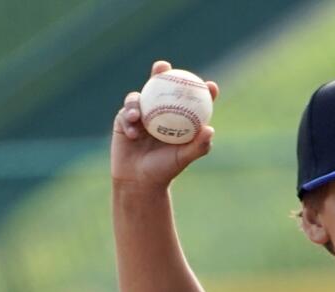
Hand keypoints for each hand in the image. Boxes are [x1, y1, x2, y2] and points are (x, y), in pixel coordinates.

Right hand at [111, 60, 217, 187]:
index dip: (200, 89)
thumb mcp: (182, 158)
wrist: (138, 181)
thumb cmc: (164, 170)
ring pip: (139, 98)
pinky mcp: (124, 120)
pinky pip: (125, 114)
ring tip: (138, 116)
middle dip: (161, 71)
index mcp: (177, 118)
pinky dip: (128, 120)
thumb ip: (198, 146)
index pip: (189, 100)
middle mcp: (159, 112)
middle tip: (163, 67)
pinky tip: (132, 132)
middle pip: (160, 86)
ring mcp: (141, 114)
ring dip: (137, 102)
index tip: (211, 86)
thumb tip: (210, 129)